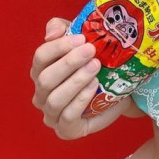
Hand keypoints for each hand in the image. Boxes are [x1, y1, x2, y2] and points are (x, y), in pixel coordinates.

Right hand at [31, 17, 130, 138]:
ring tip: (96, 66)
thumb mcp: (80, 40)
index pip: (40, 57)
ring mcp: (52, 114)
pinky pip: (67, 117)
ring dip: (76, 81)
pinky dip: (80, 100)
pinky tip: (94, 86)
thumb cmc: (94, 62)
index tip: (82, 38)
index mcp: (41, 70)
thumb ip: (62, 28)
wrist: (118, 88)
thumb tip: (51, 33)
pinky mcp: (66, 130)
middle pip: (44, 79)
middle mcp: (41, 94)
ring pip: (54, 99)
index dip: (59, 46)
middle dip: (69, 63)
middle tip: (92, 50)